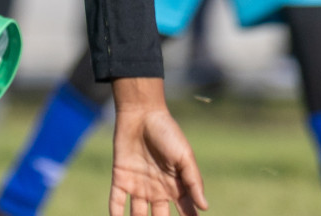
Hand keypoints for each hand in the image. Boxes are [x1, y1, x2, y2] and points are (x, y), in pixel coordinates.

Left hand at [109, 79, 207, 215]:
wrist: (142, 114)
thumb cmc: (167, 133)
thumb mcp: (184, 157)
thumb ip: (194, 182)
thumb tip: (204, 207)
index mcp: (175, 187)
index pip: (185, 212)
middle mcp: (157, 191)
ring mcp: (138, 186)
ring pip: (138, 215)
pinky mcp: (121, 179)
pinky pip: (117, 202)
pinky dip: (116, 214)